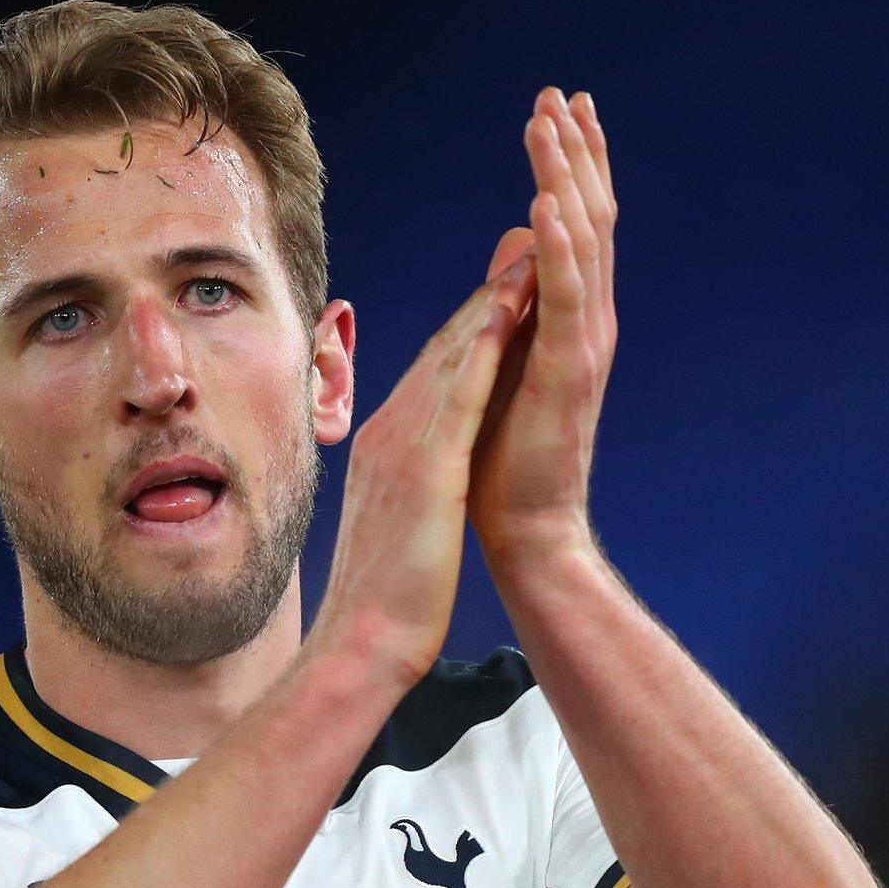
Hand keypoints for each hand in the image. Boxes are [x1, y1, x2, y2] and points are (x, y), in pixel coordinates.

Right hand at [308, 248, 537, 684]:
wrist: (361, 642)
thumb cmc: (381, 601)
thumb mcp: (394, 528)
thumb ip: (405, 492)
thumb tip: (417, 484)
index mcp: (385, 448)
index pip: (434, 375)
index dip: (471, 328)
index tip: (503, 290)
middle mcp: (389, 432)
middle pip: (444, 350)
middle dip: (486, 295)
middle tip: (523, 245)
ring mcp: (403, 445)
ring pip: (452, 356)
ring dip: (490, 300)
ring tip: (528, 254)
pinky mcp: (426, 466)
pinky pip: (458, 392)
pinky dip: (485, 345)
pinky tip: (509, 311)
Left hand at [469, 88, 619, 562]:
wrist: (526, 529)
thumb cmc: (507, 456)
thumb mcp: (506, 359)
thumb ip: (515, 301)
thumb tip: (513, 244)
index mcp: (570, 319)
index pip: (575, 225)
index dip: (569, 165)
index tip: (559, 108)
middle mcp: (587, 323)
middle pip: (589, 219)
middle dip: (574, 153)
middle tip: (564, 93)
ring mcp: (584, 347)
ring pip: (582, 246)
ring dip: (565, 180)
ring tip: (553, 124)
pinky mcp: (568, 376)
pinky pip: (564, 302)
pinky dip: (559, 251)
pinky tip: (546, 208)